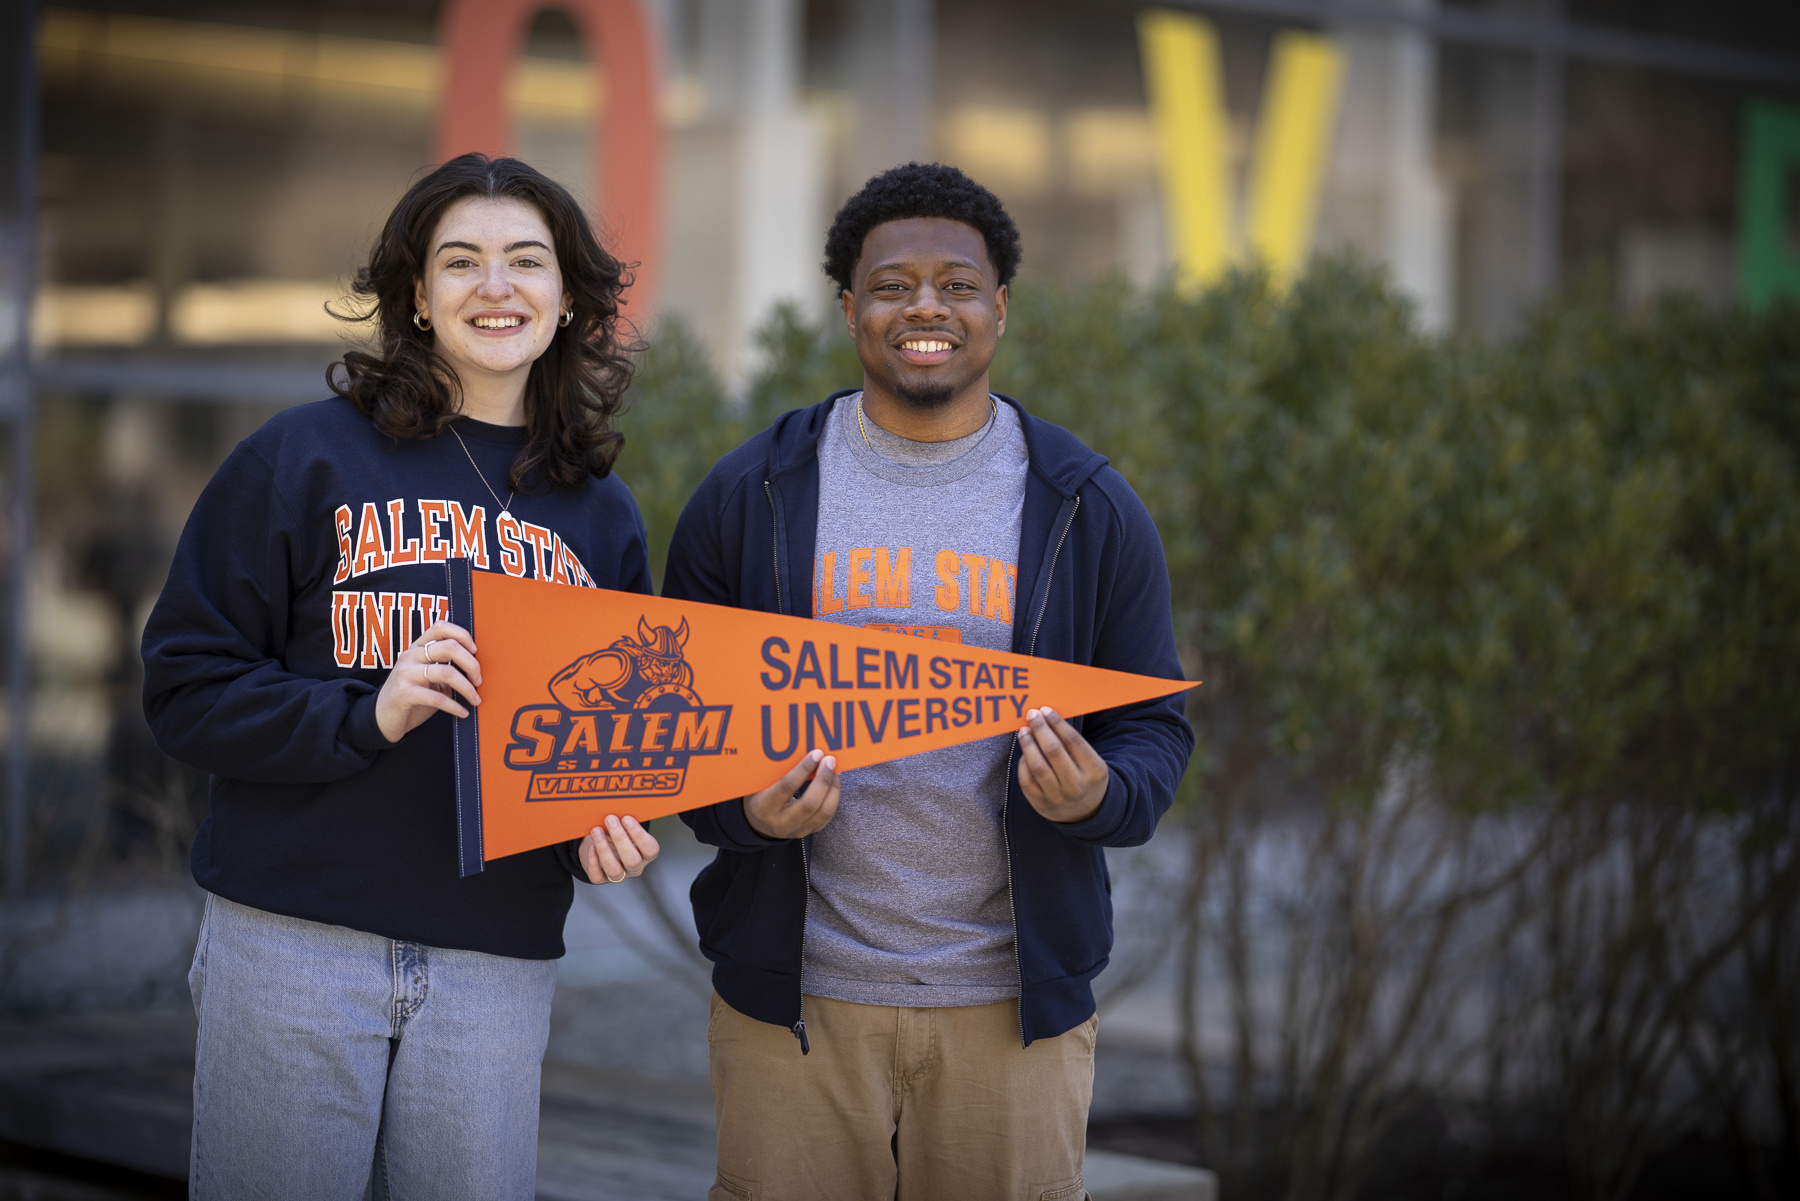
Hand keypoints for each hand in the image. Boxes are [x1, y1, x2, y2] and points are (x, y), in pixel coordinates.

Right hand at [376, 620, 480, 742]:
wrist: (383, 718)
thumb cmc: (412, 695)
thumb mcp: (427, 676)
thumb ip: (445, 666)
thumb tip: (475, 666)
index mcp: (417, 648)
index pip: (441, 627)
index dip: (462, 635)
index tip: (475, 651)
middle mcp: (410, 656)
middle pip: (449, 648)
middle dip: (471, 664)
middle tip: (479, 681)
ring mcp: (406, 673)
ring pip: (447, 672)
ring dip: (467, 688)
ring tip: (475, 699)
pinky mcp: (404, 693)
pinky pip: (437, 698)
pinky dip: (455, 706)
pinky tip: (463, 712)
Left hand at [578, 815, 659, 883]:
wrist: (599, 843)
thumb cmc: (615, 832)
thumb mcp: (624, 826)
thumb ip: (625, 821)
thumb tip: (620, 805)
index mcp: (645, 854)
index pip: (650, 849)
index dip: (639, 835)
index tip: (627, 818)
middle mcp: (635, 867)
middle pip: (633, 861)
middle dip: (620, 838)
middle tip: (610, 819)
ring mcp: (619, 875)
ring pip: (615, 871)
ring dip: (604, 849)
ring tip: (596, 830)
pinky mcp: (601, 879)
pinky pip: (597, 876)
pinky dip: (593, 860)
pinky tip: (591, 846)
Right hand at [743, 750, 839, 839]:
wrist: (757, 823)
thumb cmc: (757, 795)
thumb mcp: (758, 783)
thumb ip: (774, 770)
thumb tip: (798, 748)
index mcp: (763, 808)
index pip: (787, 787)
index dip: (804, 769)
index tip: (816, 754)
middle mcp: (780, 823)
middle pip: (810, 803)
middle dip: (823, 780)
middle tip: (830, 760)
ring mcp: (796, 831)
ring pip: (823, 812)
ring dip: (833, 789)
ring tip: (835, 770)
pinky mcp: (808, 832)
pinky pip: (826, 817)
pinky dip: (833, 797)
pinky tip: (834, 782)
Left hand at [1016, 707, 1108, 822]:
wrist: (1085, 814)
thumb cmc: (1086, 778)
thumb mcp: (1091, 763)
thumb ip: (1073, 744)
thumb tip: (1047, 717)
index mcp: (1094, 771)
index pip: (1073, 741)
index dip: (1057, 723)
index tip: (1046, 710)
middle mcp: (1076, 786)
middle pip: (1053, 751)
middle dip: (1040, 729)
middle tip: (1032, 715)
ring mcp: (1058, 797)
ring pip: (1037, 766)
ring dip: (1028, 744)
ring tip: (1024, 731)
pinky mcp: (1041, 805)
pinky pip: (1026, 781)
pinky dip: (1023, 764)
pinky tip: (1024, 753)